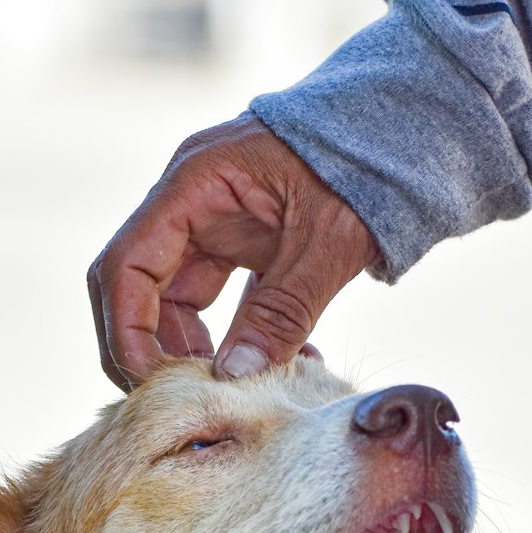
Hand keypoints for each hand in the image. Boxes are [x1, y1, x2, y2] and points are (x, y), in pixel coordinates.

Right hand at [88, 114, 376, 389]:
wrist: (405, 133)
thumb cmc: (367, 168)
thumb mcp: (328, 244)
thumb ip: (281, 312)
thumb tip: (232, 377)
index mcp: (194, 183)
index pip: (126, 264)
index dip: (127, 330)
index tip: (152, 383)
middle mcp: (189, 200)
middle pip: (134, 286)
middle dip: (148, 348)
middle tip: (182, 398)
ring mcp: (210, 221)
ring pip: (172, 300)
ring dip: (192, 350)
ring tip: (236, 388)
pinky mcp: (237, 242)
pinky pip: (212, 301)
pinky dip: (230, 338)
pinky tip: (266, 367)